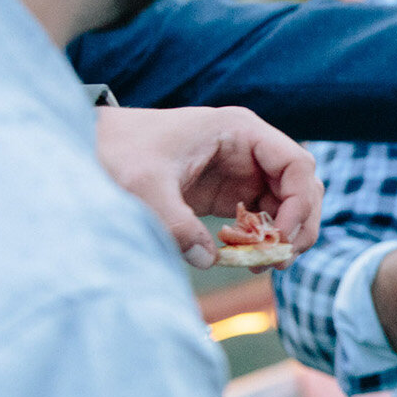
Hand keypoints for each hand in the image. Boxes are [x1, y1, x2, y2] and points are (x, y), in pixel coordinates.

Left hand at [95, 106, 321, 269]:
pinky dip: (263, 240)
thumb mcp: (143, 186)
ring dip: (284, 236)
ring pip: (288, 205)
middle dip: (299, 225)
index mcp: (240, 131)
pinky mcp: (230, 193)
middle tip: (280, 260)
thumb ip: (174, 224)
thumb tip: (207, 260)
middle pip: (302, 187)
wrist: (94, 146)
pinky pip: (264, 218)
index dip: (300, 203)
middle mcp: (250, 149)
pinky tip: (246, 259)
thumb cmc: (119, 152)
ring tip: (264, 265)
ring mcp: (242, 171)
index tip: (281, 238)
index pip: (297, 165)